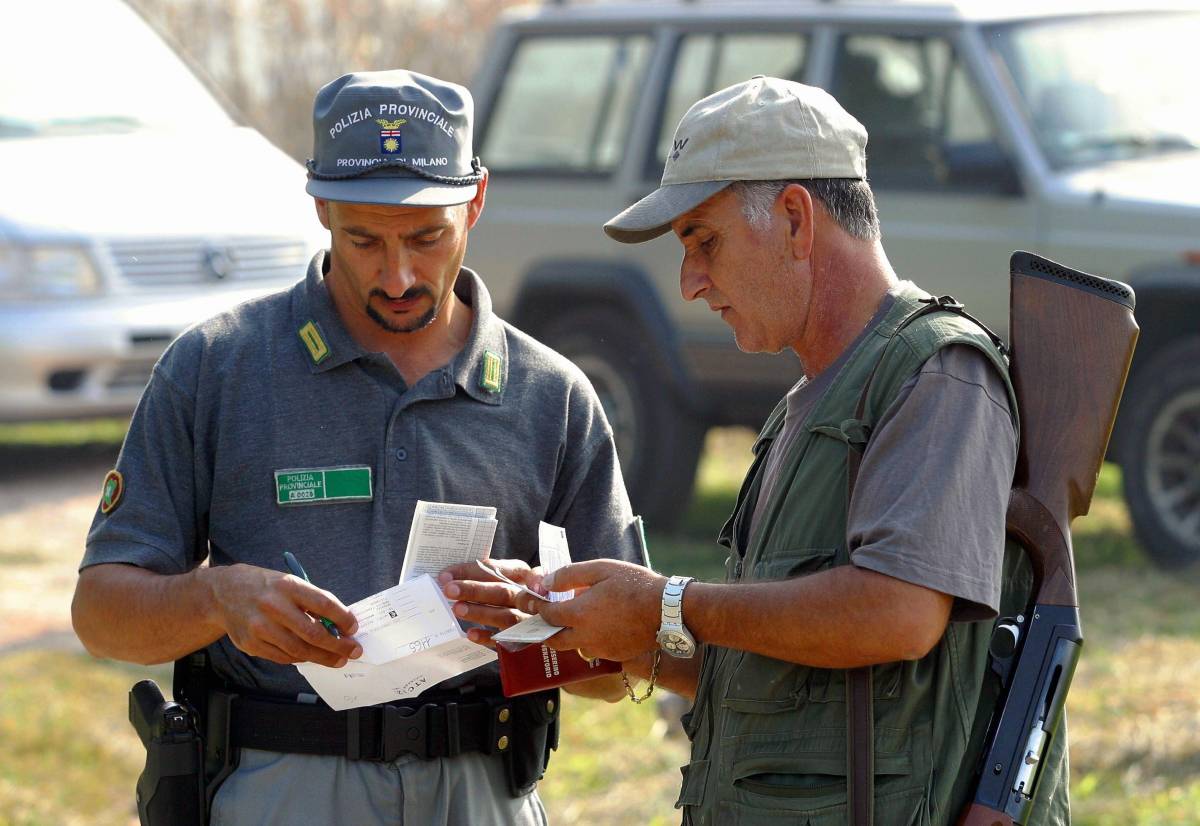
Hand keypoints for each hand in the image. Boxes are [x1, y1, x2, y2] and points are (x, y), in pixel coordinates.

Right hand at [207, 563, 360, 667]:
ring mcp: (260, 627)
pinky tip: (312, 657)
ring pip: (299, 650)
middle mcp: (273, 606)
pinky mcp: (250, 644)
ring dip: (323, 657)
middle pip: (313, 633)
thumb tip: (339, 625)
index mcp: (287, 586)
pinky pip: (282, 657)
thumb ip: (311, 602)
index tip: (354, 628)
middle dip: (338, 645)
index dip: (343, 618)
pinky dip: (300, 659)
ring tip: (337, 659)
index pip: (323, 604)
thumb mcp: (289, 583)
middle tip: (353, 651)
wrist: (223, 593)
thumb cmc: (266, 588)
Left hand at [438, 559, 544, 647]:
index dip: (471, 571)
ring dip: (481, 612)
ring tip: (458, 609)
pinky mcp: (528, 640)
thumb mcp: (517, 578)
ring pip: (506, 615)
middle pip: (503, 591)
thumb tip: (450, 577)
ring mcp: (531, 619)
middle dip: (475, 590)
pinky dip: (489, 637)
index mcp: (525, 575)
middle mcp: (531, 596)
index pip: (497, 569)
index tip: (446, 574)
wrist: (558, 621)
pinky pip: (507, 640)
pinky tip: (471, 633)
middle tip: (449, 590)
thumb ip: (493, 573)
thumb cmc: (528, 595)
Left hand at [536, 560, 665, 662]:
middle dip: (545, 630)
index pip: (547, 615)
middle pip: (554, 640)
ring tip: (575, 619)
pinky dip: (589, 640)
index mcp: (579, 614)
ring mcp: (600, 649)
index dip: (538, 606)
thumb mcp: (601, 569)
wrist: (667, 610)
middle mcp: (586, 637)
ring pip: (574, 647)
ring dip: (568, 635)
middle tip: (544, 618)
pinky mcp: (615, 656)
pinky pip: (594, 650)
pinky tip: (599, 625)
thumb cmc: (635, 584)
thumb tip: (546, 582)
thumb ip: (569, 575)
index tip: (534, 599)